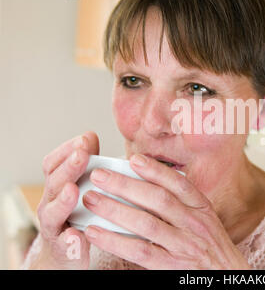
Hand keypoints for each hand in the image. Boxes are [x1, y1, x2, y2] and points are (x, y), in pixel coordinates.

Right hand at [32, 131, 98, 268]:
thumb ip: (85, 163)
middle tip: (82, 154)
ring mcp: (55, 225)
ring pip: (54, 212)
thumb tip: (90, 136)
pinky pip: (65, 244)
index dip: (67, 150)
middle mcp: (51, 203)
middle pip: (55, 183)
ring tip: (73, 190)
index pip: (53, 164)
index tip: (85, 138)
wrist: (65, 252)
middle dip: (68, 167)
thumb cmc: (77, 212)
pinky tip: (76, 235)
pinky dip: (69, 240)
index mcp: (56, 186)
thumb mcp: (80, 185)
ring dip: (64, 200)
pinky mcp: (64, 248)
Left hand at [82, 154, 251, 269]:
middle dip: (126, 185)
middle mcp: (195, 224)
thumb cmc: (211, 249)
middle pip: (158, 199)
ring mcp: (184, 246)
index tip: (134, 159)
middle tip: (99, 176)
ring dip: (115, 209)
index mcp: (203, 209)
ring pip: (146, 223)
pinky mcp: (171, 266)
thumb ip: (183, 206)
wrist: (228, 277)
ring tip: (91, 199)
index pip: (179, 184)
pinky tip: (96, 232)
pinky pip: (140, 250)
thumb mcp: (205, 222)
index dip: (156, 170)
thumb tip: (147, 186)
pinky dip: (115, 240)